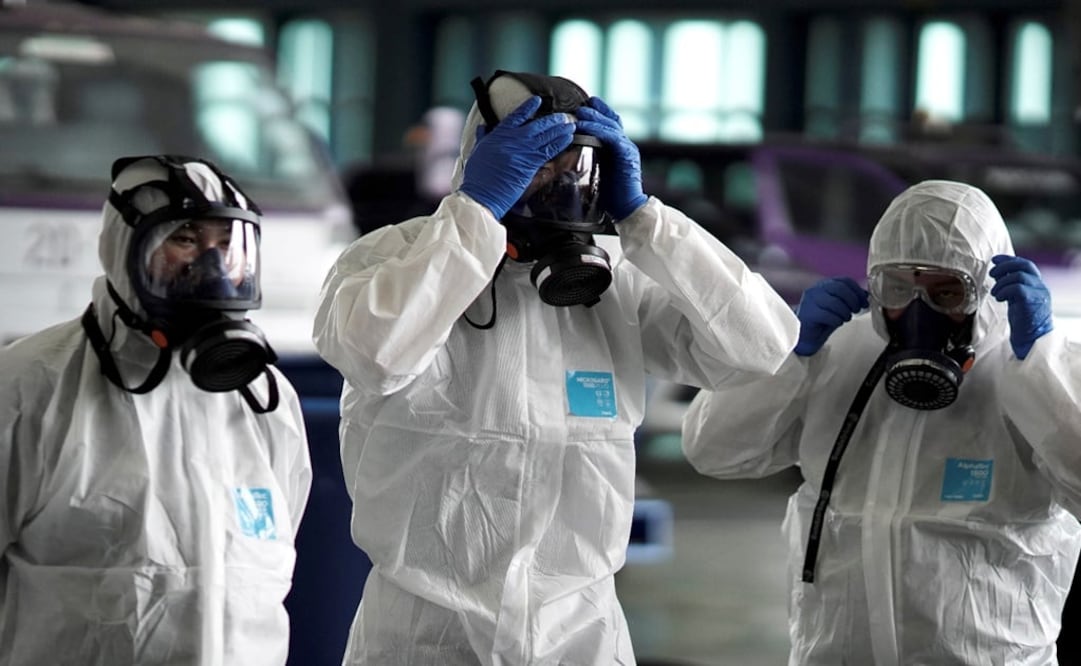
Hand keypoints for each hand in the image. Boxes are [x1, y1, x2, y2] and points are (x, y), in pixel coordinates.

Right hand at [459, 96, 575, 219]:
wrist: (483, 193)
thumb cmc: (477, 175)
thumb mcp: (477, 151)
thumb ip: (483, 137)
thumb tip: (483, 126)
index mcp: (499, 134)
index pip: (517, 115)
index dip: (528, 107)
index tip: (537, 100)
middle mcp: (514, 139)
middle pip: (537, 125)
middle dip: (552, 120)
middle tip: (564, 116)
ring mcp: (524, 151)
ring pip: (546, 136)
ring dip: (561, 129)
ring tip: (571, 125)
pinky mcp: (531, 164)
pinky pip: (549, 151)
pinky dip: (560, 143)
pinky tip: (568, 139)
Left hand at [574, 96, 647, 219]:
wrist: (627, 209)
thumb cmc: (611, 195)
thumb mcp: (598, 173)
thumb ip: (591, 161)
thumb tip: (571, 157)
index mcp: (618, 149)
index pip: (610, 125)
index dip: (600, 113)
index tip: (586, 105)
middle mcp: (624, 145)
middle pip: (612, 120)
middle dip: (597, 110)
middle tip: (582, 104)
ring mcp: (627, 149)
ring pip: (611, 126)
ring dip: (594, 118)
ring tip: (580, 112)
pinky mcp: (626, 155)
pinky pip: (612, 137)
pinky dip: (598, 130)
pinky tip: (585, 127)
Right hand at [794, 277, 868, 355]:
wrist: (807, 336)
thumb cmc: (823, 321)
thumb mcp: (840, 308)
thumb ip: (851, 299)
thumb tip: (866, 295)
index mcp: (824, 285)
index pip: (844, 281)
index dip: (858, 290)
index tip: (864, 301)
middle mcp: (816, 290)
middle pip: (840, 288)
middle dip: (853, 300)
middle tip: (856, 310)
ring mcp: (810, 301)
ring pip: (834, 302)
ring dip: (845, 312)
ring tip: (845, 318)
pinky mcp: (807, 313)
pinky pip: (827, 315)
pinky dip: (836, 320)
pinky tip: (836, 323)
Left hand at [990, 254, 1052, 359]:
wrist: (1032, 339)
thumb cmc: (1023, 320)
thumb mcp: (1016, 299)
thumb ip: (1011, 286)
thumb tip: (997, 273)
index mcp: (1037, 284)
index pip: (1025, 264)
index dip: (1009, 259)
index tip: (995, 260)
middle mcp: (1040, 286)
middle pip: (1024, 266)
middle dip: (1005, 266)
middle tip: (992, 273)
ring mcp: (1039, 294)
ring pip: (1019, 276)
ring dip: (1002, 282)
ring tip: (995, 293)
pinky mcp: (1032, 302)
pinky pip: (1017, 288)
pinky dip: (1004, 291)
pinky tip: (999, 298)